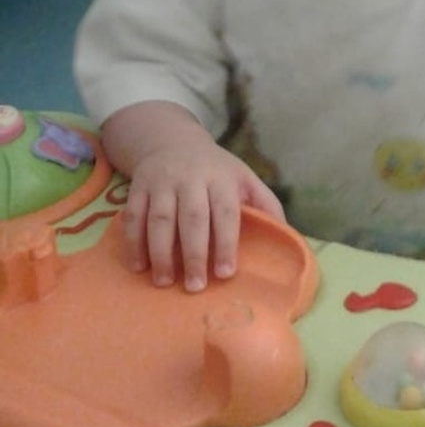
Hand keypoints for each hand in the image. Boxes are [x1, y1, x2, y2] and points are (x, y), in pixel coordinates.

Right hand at [123, 130, 284, 292]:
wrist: (172, 140)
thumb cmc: (215, 169)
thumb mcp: (244, 177)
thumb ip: (266, 204)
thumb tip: (289, 235)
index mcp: (221, 178)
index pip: (225, 212)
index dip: (225, 243)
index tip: (225, 273)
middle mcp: (191, 178)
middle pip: (192, 218)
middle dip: (193, 253)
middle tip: (195, 287)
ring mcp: (162, 182)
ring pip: (160, 218)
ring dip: (161, 253)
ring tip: (165, 282)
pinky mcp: (138, 187)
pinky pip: (133, 216)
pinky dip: (133, 242)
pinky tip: (139, 266)